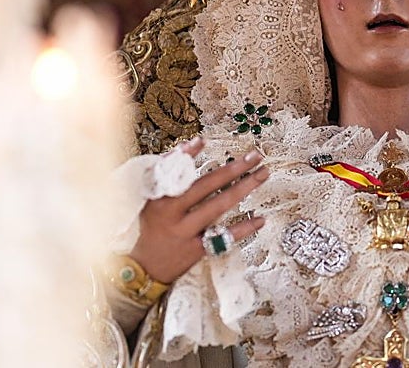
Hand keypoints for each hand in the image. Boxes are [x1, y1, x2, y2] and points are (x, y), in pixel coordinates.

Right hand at [129, 138, 268, 283]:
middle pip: (206, 186)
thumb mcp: (152, 200)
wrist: (146, 268)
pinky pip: (225, 236)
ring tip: (262, 174)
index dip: (189, 155)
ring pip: (219, 207)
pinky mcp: (198, 250)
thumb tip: (187, 146)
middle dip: (232, 168)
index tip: (203, 140)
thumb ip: (166, 173)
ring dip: (243, 188)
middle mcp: (174, 215)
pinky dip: (244, 228)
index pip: (176, 172)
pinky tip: (260, 218)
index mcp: (160, 200)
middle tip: (253, 156)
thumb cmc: (153, 227)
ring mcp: (187, 232)